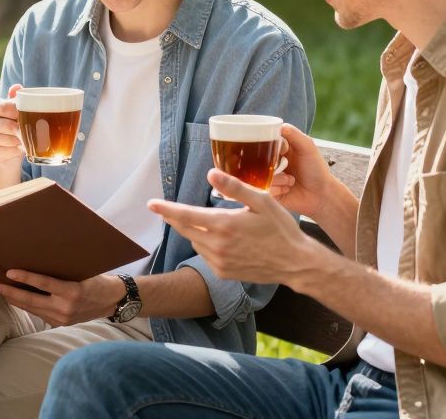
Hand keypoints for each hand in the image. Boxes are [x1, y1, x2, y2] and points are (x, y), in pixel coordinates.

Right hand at [0, 84, 23, 167]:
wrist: (7, 144)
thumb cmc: (12, 121)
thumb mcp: (14, 107)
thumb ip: (16, 97)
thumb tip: (17, 87)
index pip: (5, 107)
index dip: (20, 112)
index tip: (31, 115)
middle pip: (7, 125)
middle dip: (21, 128)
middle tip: (31, 129)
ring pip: (8, 139)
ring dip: (20, 140)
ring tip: (26, 138)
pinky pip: (7, 151)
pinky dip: (17, 150)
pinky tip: (20, 147)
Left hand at [0, 271, 123, 326]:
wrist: (112, 301)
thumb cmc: (97, 280)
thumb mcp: (82, 272)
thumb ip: (62, 272)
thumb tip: (39, 260)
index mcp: (72, 292)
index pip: (43, 284)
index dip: (25, 277)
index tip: (9, 272)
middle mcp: (66, 308)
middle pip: (32, 300)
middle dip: (11, 293)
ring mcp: (62, 318)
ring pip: (33, 309)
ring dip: (16, 301)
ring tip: (1, 292)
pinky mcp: (61, 323)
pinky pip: (39, 314)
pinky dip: (27, 306)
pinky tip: (17, 300)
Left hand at [149, 170, 319, 285]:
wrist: (295, 264)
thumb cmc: (281, 229)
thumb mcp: (262, 201)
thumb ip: (234, 188)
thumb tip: (211, 173)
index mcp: (223, 225)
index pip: (185, 215)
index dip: (166, 209)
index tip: (151, 204)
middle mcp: (216, 246)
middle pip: (185, 229)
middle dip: (176, 218)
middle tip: (171, 210)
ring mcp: (218, 262)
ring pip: (195, 241)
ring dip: (196, 231)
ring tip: (216, 223)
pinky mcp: (223, 272)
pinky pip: (205, 254)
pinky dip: (207, 244)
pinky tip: (224, 239)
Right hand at [267, 123, 343, 218]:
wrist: (321, 195)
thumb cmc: (317, 170)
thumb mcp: (308, 148)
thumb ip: (295, 135)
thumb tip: (280, 126)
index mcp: (280, 149)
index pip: (266, 141)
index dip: (269, 146)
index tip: (281, 151)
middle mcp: (272, 162)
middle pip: (259, 158)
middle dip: (272, 164)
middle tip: (284, 166)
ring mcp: (270, 177)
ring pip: (261, 175)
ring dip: (278, 178)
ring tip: (291, 181)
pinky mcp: (269, 191)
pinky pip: (264, 188)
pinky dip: (278, 189)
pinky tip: (288, 189)